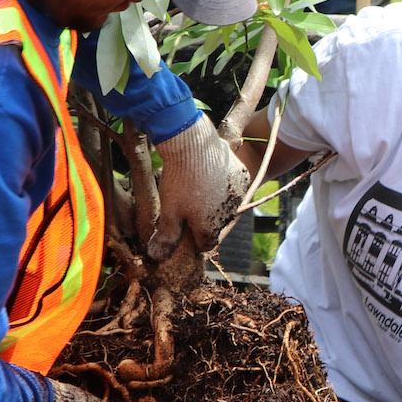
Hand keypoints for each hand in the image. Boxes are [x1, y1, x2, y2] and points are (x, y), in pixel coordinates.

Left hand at [149, 115, 250, 260]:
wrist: (193, 144)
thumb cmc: (178, 179)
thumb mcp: (168, 210)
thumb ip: (166, 237)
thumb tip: (158, 257)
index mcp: (211, 228)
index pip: (205, 245)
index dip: (193, 239)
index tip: (183, 227)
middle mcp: (230, 215)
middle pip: (217, 226)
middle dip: (205, 221)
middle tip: (188, 205)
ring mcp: (239, 196)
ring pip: (228, 207)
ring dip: (217, 204)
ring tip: (199, 189)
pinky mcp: (243, 177)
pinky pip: (235, 189)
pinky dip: (226, 187)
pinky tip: (211, 177)